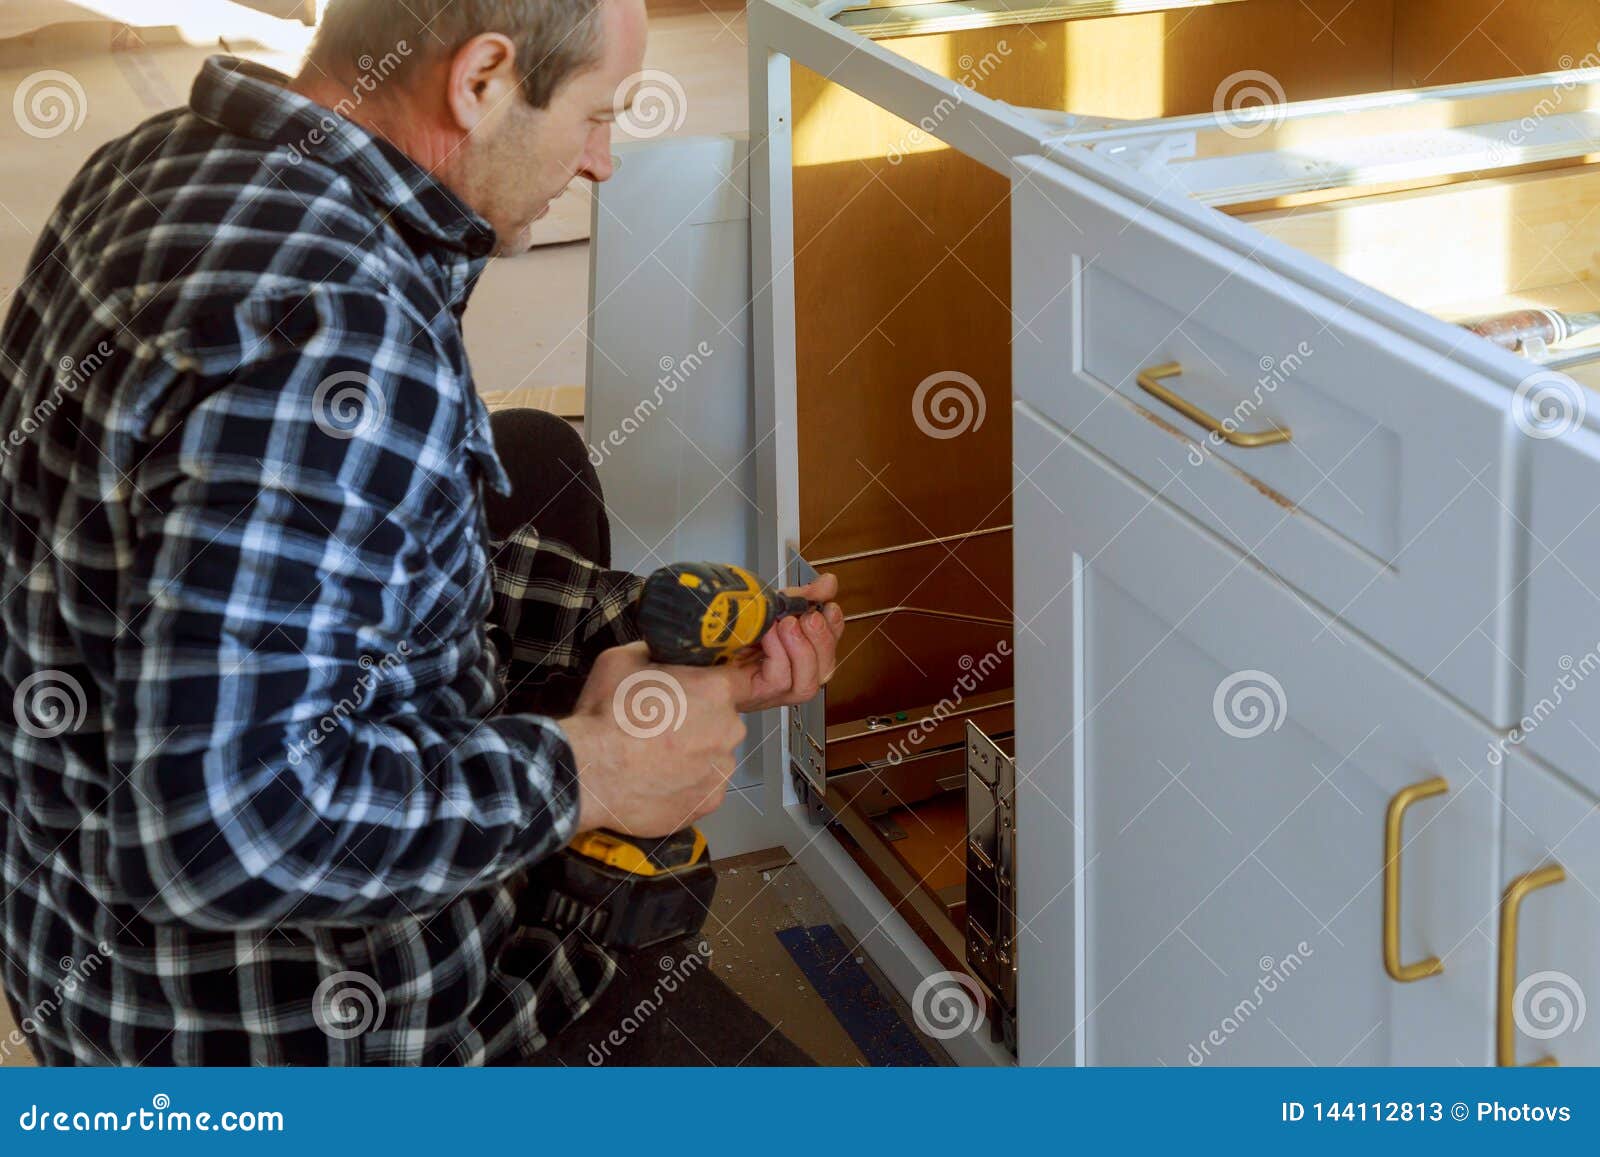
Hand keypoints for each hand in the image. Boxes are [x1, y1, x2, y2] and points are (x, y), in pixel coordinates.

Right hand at [562, 643, 747, 835]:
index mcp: (715, 690)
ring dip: (693, 754)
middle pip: (724, 719)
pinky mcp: (709, 801)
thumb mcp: (623, 660)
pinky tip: (658, 778)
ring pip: (714, 755)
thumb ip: (655, 652)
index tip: (703, 689)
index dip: (718, 683)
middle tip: (664, 724)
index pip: (742, 678)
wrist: (591, 772)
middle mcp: (727, 729)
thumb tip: (661, 651)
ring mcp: (720, 769)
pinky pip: (704, 787)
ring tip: (656, 755)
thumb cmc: (607, 718)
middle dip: (700, 720)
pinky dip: (686, 784)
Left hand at [728, 573, 844, 712]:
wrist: (682, 640)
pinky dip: (778, 653)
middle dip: (823, 640)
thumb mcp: (766, 606)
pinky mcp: (752, 695)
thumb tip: (828, 583)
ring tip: (787, 625)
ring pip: (807, 684)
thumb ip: (799, 597)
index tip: (828, 604)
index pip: (827, 650)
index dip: (834, 628)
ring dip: (804, 650)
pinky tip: (767, 634)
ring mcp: (768, 691)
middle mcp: (782, 677)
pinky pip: (779, 679)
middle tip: (809, 616)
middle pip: (824, 671)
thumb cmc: (718, 628)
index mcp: (789, 656)